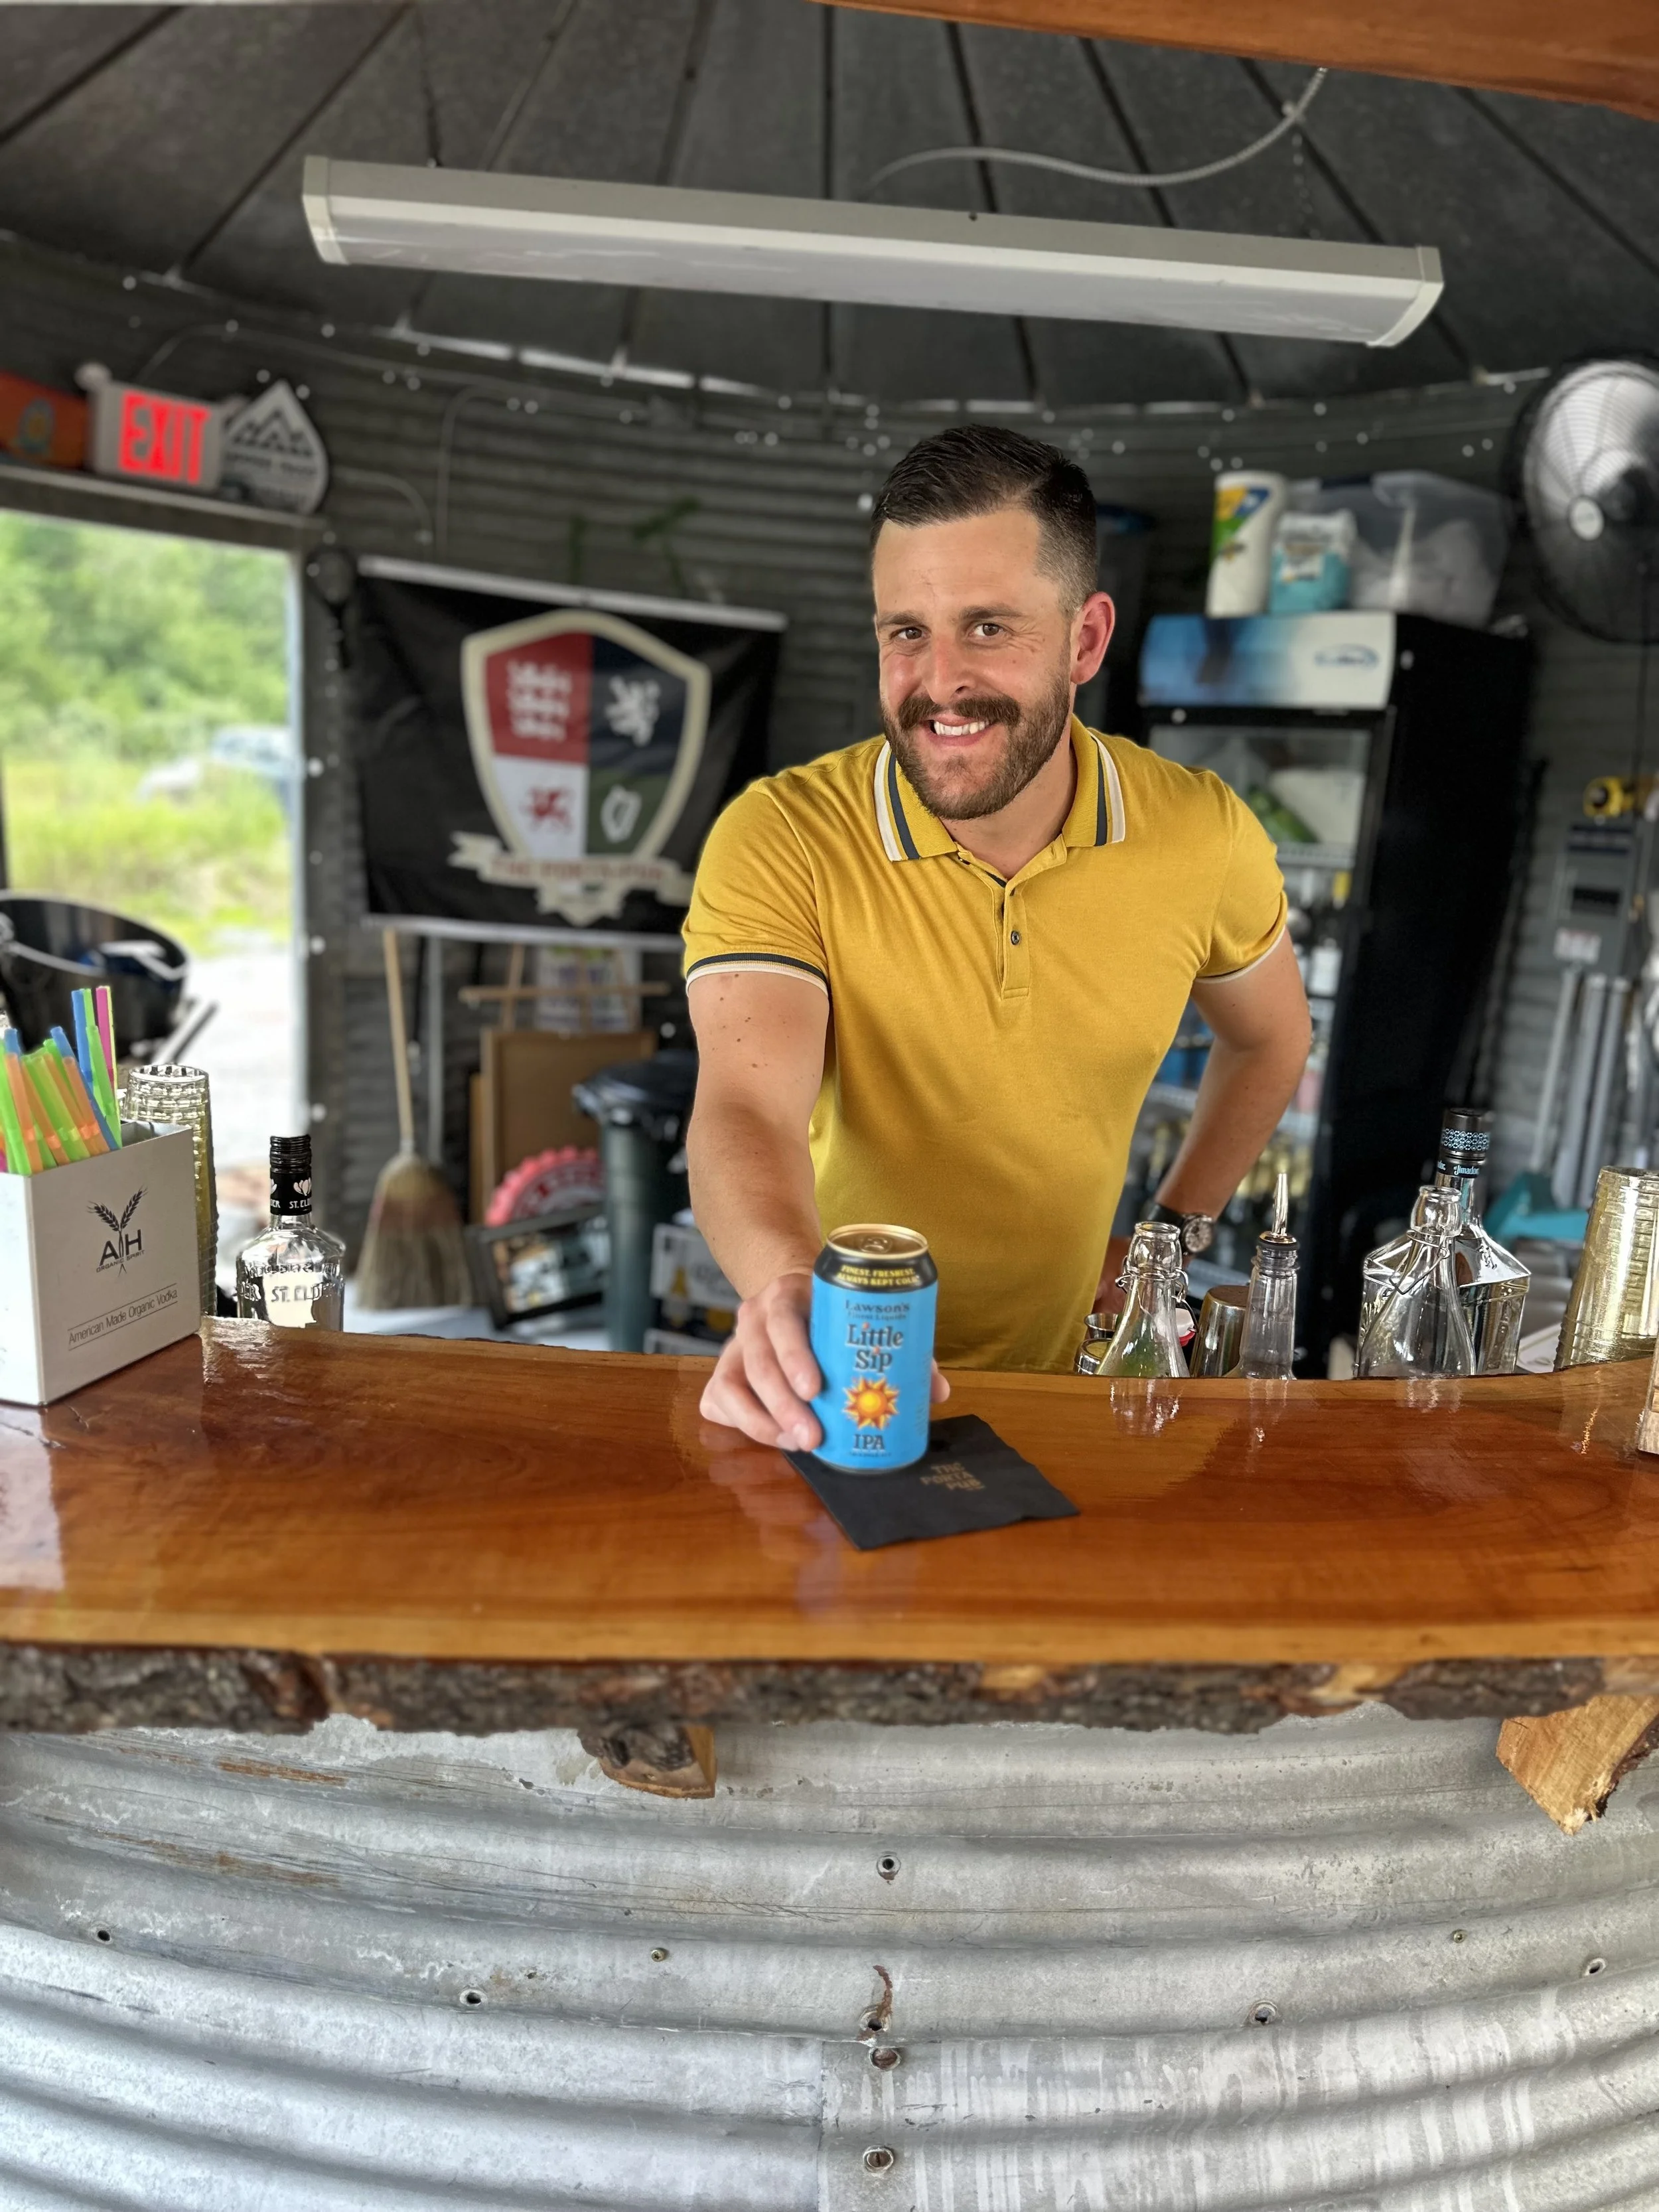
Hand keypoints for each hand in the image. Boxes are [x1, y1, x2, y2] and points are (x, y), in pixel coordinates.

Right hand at [700, 1269, 952, 1450]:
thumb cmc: (832, 1311)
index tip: (815, 1390)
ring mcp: (734, 1345)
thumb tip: (936, 1392)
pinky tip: (774, 1438)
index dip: (795, 1356)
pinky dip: (742, 1423)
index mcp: (789, 1294)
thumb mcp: (860, 1316)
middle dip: (784, 1406)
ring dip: (763, 1423)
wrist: (787, 1290)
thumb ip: (899, 1349)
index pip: (783, 1321)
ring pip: (731, 1386)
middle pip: (759, 1363)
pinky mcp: (723, 1370)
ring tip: (797, 1445)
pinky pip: (719, 1401)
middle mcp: (754, 1317)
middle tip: (812, 1438)